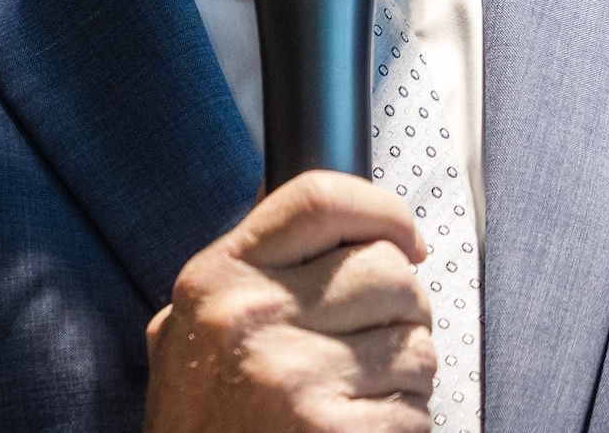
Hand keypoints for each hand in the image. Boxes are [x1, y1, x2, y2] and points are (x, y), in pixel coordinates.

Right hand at [144, 170, 436, 432]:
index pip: (321, 200)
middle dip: (404, 306)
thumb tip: (330, 215)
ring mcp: (296, 380)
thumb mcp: (191, 325)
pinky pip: (416, 411)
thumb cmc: (200, 419)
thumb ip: (247, 268)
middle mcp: (254, 320)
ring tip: (364, 393)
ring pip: (417, 343)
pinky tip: (362, 431)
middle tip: (381, 335)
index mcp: (219, 279)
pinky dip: (403, 424)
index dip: (383, 210)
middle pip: (388, 270)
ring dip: (407, 371)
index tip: (407, 237)